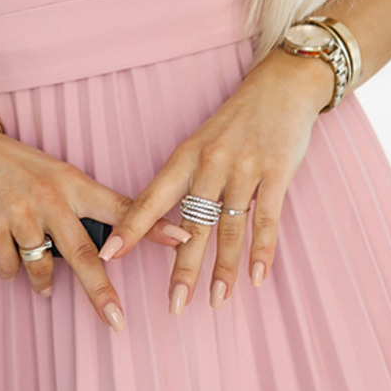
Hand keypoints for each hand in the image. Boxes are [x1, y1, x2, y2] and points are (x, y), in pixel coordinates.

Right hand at [0, 129, 191, 330]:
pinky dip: (10, 270)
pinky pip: (9, 265)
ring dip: (44, 282)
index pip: (123, 206)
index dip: (154, 226)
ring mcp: (22, 213)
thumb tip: (105, 240)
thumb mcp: (52, 172)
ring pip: (43, 265)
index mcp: (73, 183)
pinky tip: (8, 261)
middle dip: (101, 292)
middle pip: (86, 254)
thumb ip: (78, 202)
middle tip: (117, 319)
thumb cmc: (10, 164)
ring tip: (44, 288)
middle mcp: (51, 199)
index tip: (184, 240)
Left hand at [99, 48, 332, 311]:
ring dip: (224, 268)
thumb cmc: (237, 121)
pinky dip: (262, 250)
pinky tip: (256, 276)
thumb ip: (184, 182)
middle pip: (192, 224)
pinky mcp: (277, 172)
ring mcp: (245, 168)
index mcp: (185, 156)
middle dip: (183, 268)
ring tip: (217, 301)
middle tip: (174, 304)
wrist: (282, 85)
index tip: (108, 255)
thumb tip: (161, 226)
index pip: (151, 198)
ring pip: (230, 227)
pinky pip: (266, 218)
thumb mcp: (201, 143)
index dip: (129, 229)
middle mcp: (211, 163)